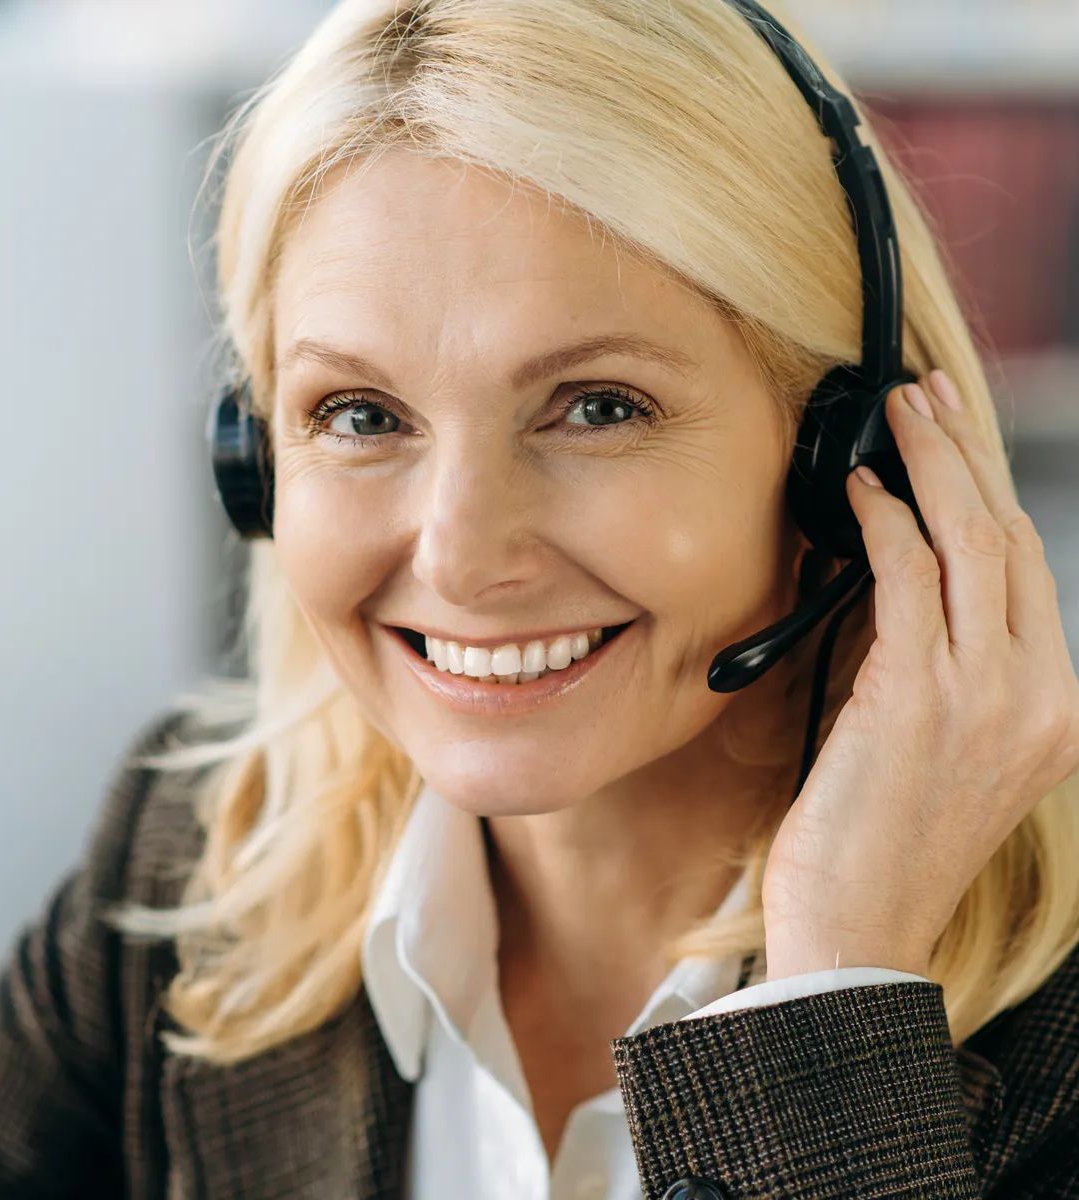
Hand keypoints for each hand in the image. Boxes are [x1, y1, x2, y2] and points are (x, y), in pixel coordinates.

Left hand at [761, 370, 1078, 980]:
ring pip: (972, 543)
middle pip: (1010, 539)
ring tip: (898, 414)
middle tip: (926, 397)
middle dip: (966, 454)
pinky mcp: (920, 700)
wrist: (860, 932)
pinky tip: (860, 492)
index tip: (955, 442)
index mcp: (1049, 709)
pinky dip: (885, 524)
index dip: (990, 492)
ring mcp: (987, 697)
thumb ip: (938, 669)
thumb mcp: (936, 750)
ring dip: (932, 464)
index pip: (1028, 571)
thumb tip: (899, 578)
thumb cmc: (880, 845)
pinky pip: (910, 582)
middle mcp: (1037, 696)